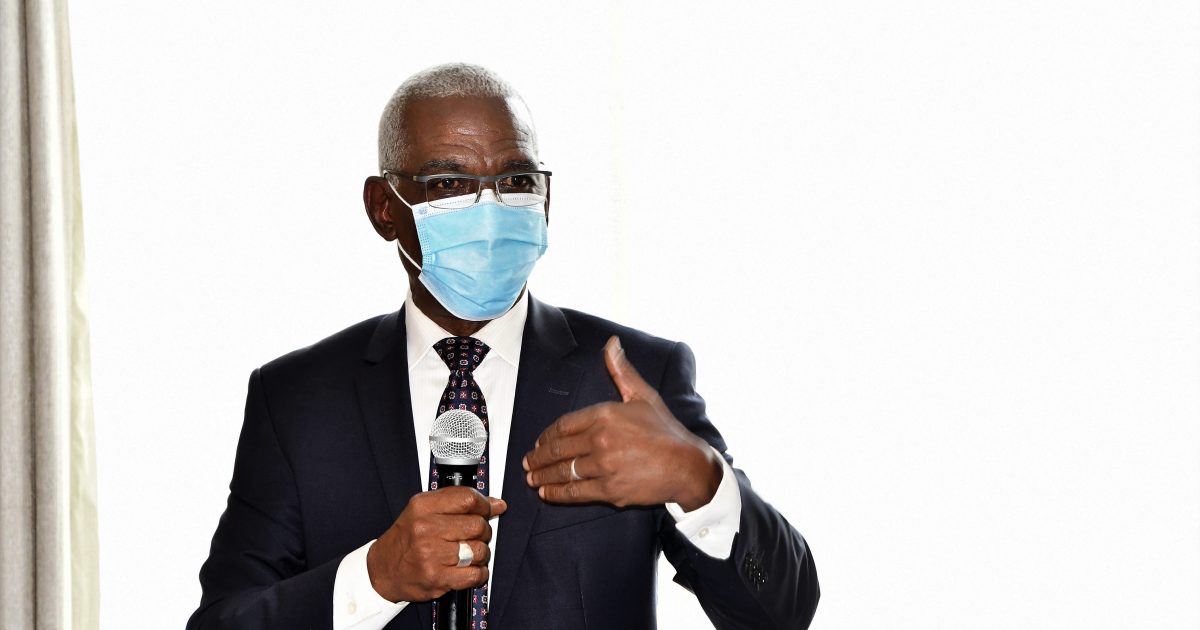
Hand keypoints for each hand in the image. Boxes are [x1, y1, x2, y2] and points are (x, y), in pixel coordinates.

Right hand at [366, 486, 505, 602]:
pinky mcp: (436, 578)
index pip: (468, 499)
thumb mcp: (423, 510)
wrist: (382, 570)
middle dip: (484, 531)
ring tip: (469, 554)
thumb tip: (497, 504)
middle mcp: (425, 528)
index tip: (488, 510)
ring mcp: (430, 554)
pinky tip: (470, 569)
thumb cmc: (406, 539)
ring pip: (479, 550)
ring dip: (481, 554)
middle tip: (475, 536)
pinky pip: (474, 574)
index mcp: (423, 506)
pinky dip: (479, 573)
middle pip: (477, 525)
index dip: (485, 505)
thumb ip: (458, 502)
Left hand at [523, 336, 721, 510]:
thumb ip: (621, 371)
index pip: (564, 425)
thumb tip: (611, 343)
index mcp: (605, 414)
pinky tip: (546, 492)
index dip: (547, 435)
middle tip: (527, 462)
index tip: (539, 442)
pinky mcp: (609, 490)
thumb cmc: (666, 431)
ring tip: (531, 478)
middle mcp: (601, 439)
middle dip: (538, 457)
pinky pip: (575, 492)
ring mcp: (604, 466)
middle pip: (558, 449)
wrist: (687, 466)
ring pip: (563, 471)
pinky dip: (557, 493)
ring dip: (542, 475)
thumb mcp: (643, 395)